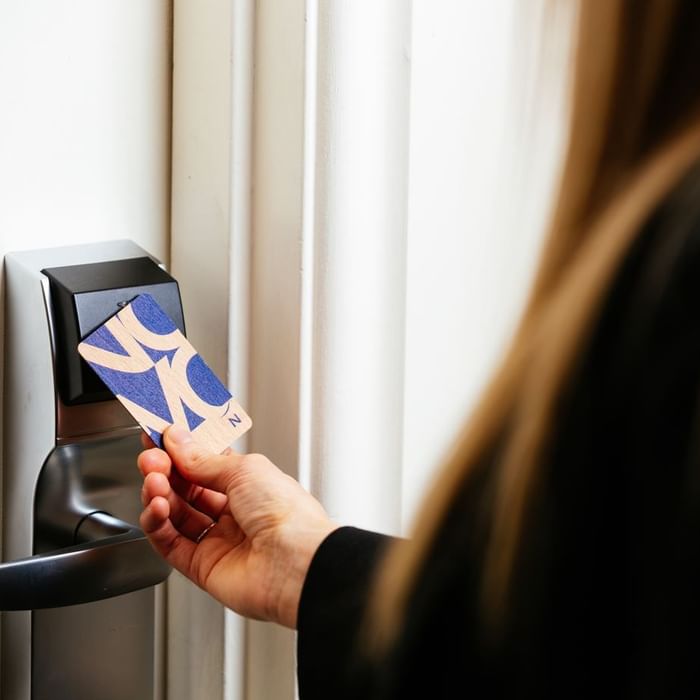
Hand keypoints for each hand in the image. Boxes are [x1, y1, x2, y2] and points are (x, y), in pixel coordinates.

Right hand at [137, 426, 336, 627]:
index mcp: (250, 484)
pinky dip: (158, 524)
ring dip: (159, 495)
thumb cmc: (286, 514)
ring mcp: (218, 540)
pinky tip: (156, 507)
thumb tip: (177, 439)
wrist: (295, 563)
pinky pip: (170, 543)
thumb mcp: (243, 470)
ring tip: (153, 480)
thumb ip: (202, 459)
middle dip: (165, 471)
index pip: (206, 463)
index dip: (181, 450)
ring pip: (175, 515)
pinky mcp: (203, 566)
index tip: (160, 436)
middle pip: (187, 489)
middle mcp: (234, 512)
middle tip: (150, 458)